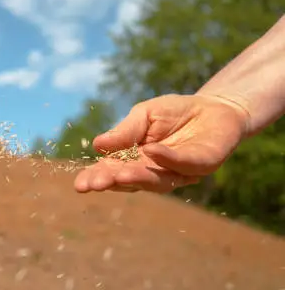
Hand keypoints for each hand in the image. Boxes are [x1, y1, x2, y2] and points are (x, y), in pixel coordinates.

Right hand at [74, 94, 249, 192]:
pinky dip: (166, 159)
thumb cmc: (175, 112)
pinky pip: (183, 164)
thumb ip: (125, 132)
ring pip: (156, 181)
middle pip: (130, 181)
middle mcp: (154, 172)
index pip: (111, 172)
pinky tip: (150, 151)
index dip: (96, 178)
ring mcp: (178, 172)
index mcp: (134, 161)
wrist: (214, 108)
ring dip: (136, 178)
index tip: (80, 184)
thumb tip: (97, 145)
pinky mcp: (201, 165)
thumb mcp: (143, 115)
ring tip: (118, 175)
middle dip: (112, 182)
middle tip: (94, 184)